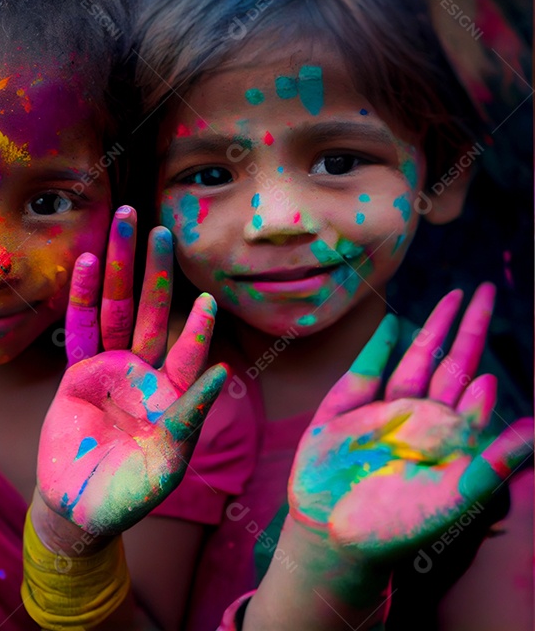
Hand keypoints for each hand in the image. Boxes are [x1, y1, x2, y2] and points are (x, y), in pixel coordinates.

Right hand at [37, 207, 227, 535]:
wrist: (80, 510)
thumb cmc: (130, 495)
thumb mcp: (168, 462)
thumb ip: (191, 416)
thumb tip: (223, 373)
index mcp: (173, 395)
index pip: (188, 352)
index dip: (197, 329)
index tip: (209, 300)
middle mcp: (143, 373)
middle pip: (151, 312)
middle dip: (155, 271)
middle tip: (160, 229)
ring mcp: (109, 369)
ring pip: (115, 308)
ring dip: (118, 267)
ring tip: (123, 223)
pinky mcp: (76, 373)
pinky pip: (79, 328)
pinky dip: (80, 297)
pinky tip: (84, 263)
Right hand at [289, 283, 534, 560]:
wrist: (334, 540)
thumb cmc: (398, 528)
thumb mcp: (455, 496)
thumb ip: (495, 461)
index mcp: (446, 439)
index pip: (471, 388)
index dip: (484, 359)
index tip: (497, 326)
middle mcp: (418, 421)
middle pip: (447, 363)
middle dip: (466, 329)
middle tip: (485, 292)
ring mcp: (380, 414)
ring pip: (411, 361)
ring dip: (431, 330)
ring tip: (453, 298)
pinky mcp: (342, 413)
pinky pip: (362, 373)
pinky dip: (376, 348)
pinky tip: (392, 325)